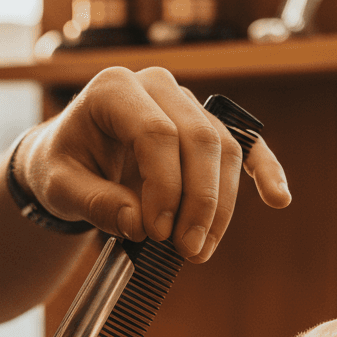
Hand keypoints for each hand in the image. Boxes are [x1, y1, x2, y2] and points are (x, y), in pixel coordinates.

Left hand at [13, 66, 290, 260]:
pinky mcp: (203, 126)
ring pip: (222, 149)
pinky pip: (242, 144)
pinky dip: (263, 170)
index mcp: (113, 88)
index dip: (163, 187)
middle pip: (198, 139)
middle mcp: (155, 86)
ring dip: (220, 205)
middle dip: (199, 201)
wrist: (68, 157)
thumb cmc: (62, 166)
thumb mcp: (58, 186)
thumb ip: (93, 203)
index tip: (155, 233)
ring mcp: (184, 103)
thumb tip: (138, 224)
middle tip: (187, 250)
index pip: (155, 133)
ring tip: (201, 249)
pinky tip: (278, 198)